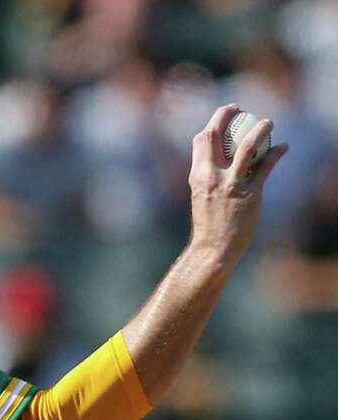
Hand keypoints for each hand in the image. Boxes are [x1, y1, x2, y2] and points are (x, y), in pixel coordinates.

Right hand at [186, 104, 287, 269]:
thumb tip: (217, 164)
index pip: (201, 140)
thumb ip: (207, 178)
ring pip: (247, 146)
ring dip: (259, 129)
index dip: (213, 123)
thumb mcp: (200, 197)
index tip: (224, 116)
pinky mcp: (249, 193)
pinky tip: (283, 147)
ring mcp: (230, 184)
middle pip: (216, 135)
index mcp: (197, 176)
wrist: (213, 248)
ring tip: (269, 122)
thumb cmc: (208, 225)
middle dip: (227, 115)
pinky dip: (276, 153)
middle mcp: (211, 176)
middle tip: (241, 109)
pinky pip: (265, 166)